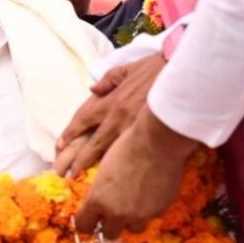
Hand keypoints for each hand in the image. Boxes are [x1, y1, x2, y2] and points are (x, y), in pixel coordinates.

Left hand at [52, 53, 165, 177]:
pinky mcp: (150, 135)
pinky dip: (117, 161)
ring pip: (107, 149)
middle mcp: (117, 116)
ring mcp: (133, 128)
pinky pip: (128, 150)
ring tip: (77, 175)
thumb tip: (92, 89)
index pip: (83, 118)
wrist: (184, 74)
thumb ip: (108, 80)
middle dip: (75, 156)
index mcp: (110, 99)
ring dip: (91, 162)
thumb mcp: (127, 69)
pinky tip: (111, 173)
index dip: (70, 133)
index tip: (59, 146)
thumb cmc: (157, 68)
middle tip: (61, 171)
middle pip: (91, 140)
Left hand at [74, 108, 198, 237]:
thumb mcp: (102, 171)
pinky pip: (151, 218)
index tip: (88, 220)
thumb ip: (99, 192)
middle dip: (109, 225)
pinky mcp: (159, 211)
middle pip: (109, 234)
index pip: (83, 226)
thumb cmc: (125, 148)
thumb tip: (95, 200)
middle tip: (111, 216)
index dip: (85, 224)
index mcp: (97, 201)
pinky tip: (149, 197)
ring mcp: (140, 215)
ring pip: (132, 229)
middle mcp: (117, 213)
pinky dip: (148, 212)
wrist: (156, 144)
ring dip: (130, 221)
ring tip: (132, 207)